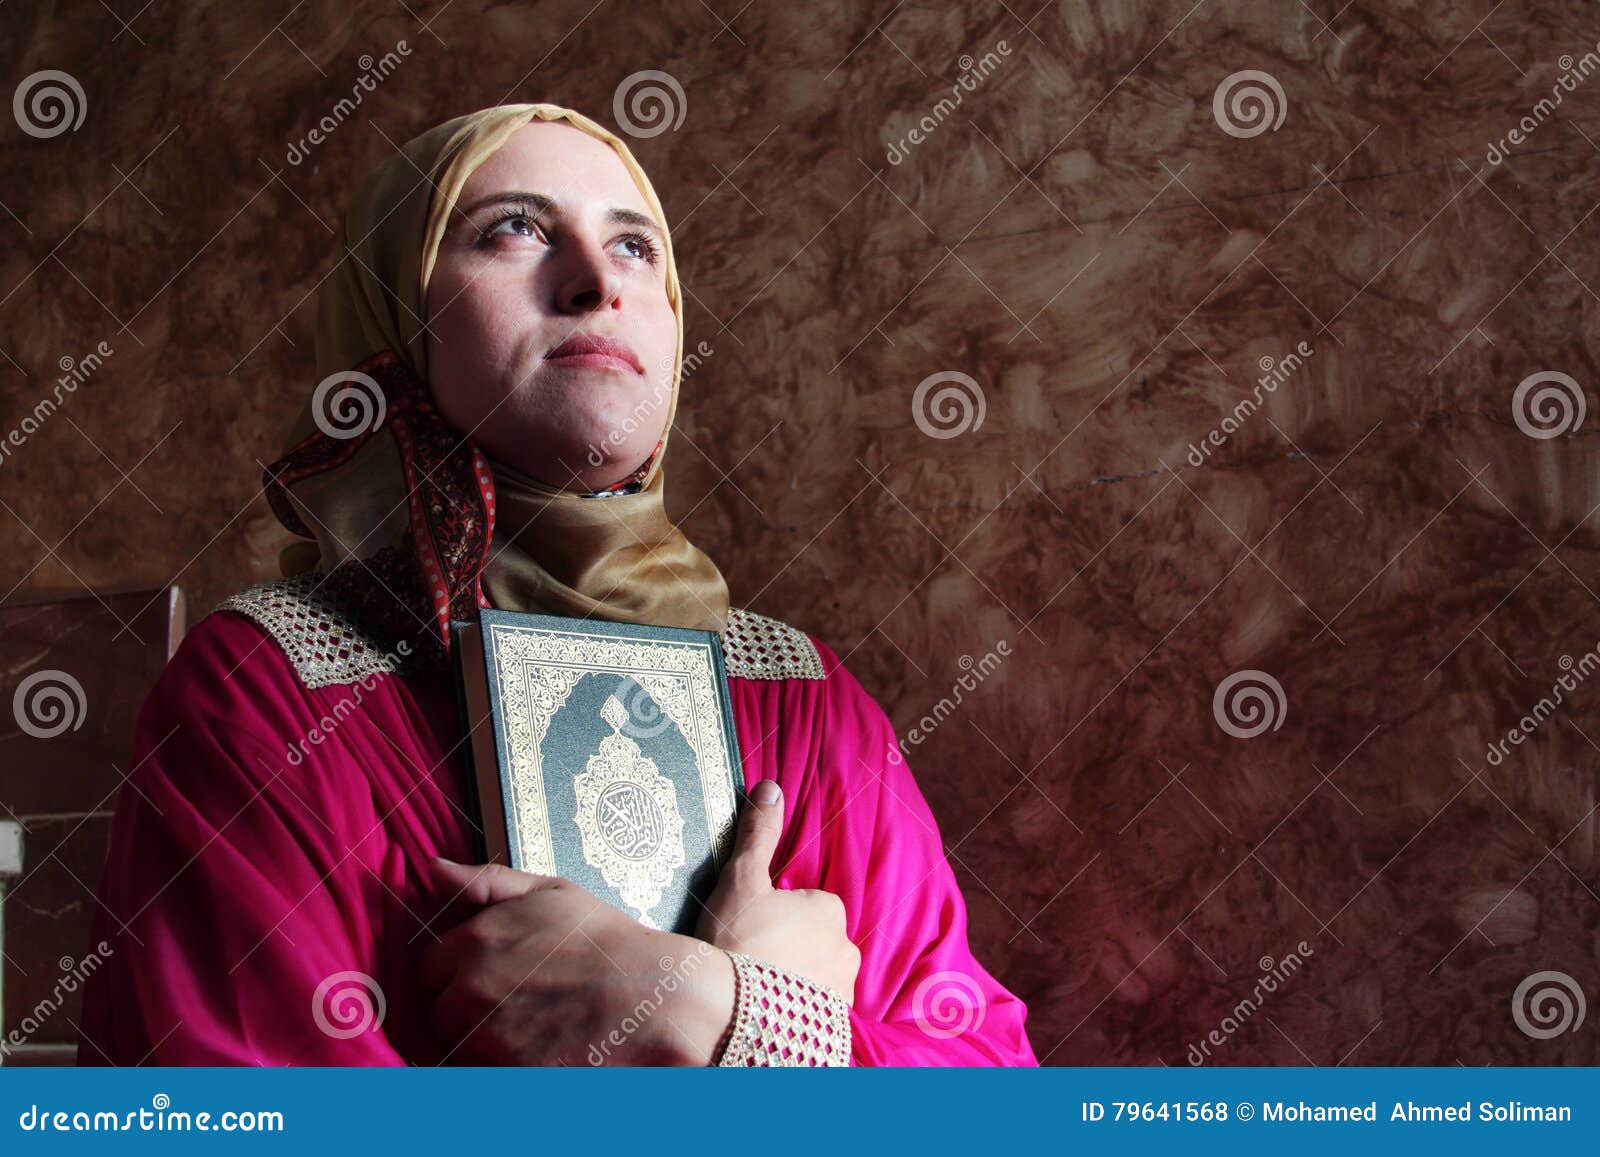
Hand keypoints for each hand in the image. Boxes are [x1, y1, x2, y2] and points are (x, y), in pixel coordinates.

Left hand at [418, 859, 734, 1065]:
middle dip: (462, 1010)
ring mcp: (486, 1034)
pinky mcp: (505, 1073)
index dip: (456, 974)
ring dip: (477, 1041)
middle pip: (436, 1011)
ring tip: (525, 1028)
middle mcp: (471, 987)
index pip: (428, 969)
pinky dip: (497, 1067)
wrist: (653, 998)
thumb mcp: (551, 893)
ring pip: (455, 1046)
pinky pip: (478, 1075)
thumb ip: (486, 881)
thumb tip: (434, 868)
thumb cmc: (607, 943)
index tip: (489, 976)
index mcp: (476, 939)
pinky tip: (533, 1049)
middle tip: (510, 1004)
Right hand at [695, 779, 859, 1002]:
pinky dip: (796, 1013)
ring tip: (756, 991)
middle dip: (788, 950)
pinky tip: (768, 1015)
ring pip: (816, 978)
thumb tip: (770, 787)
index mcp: (830, 911)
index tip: (750, 930)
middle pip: (814, 942)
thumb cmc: (736, 941)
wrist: (729, 1016)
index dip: (775, 916)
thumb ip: (759, 834)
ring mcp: (840, 993)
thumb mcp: (742, 879)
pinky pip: (815, 1013)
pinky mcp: (831, 1027)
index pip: (808, 905)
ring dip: (793, 983)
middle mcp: (846, 952)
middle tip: (749, 960)